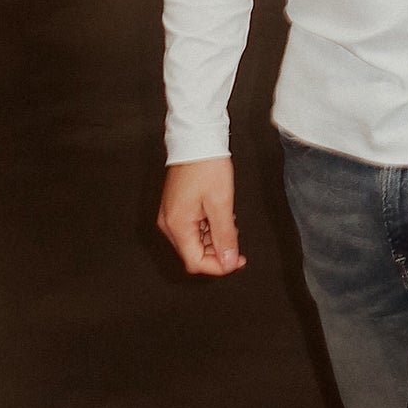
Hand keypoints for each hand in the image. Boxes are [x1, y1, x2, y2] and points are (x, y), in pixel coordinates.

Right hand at [158, 158, 245, 275]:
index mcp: (177, 225)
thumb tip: (228, 261)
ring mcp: (171, 216)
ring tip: (229, 223)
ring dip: (214, 240)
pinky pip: (192, 229)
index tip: (237, 261)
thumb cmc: (206, 166)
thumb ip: (225, 236)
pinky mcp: (176, 208)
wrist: (196, 140)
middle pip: (193, 254)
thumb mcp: (221, 204)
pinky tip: (220, 216)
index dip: (218, 266)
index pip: (195, 262)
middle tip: (238, 244)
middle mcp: (169, 223)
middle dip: (217, 253)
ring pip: (194, 242)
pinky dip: (208, 229)